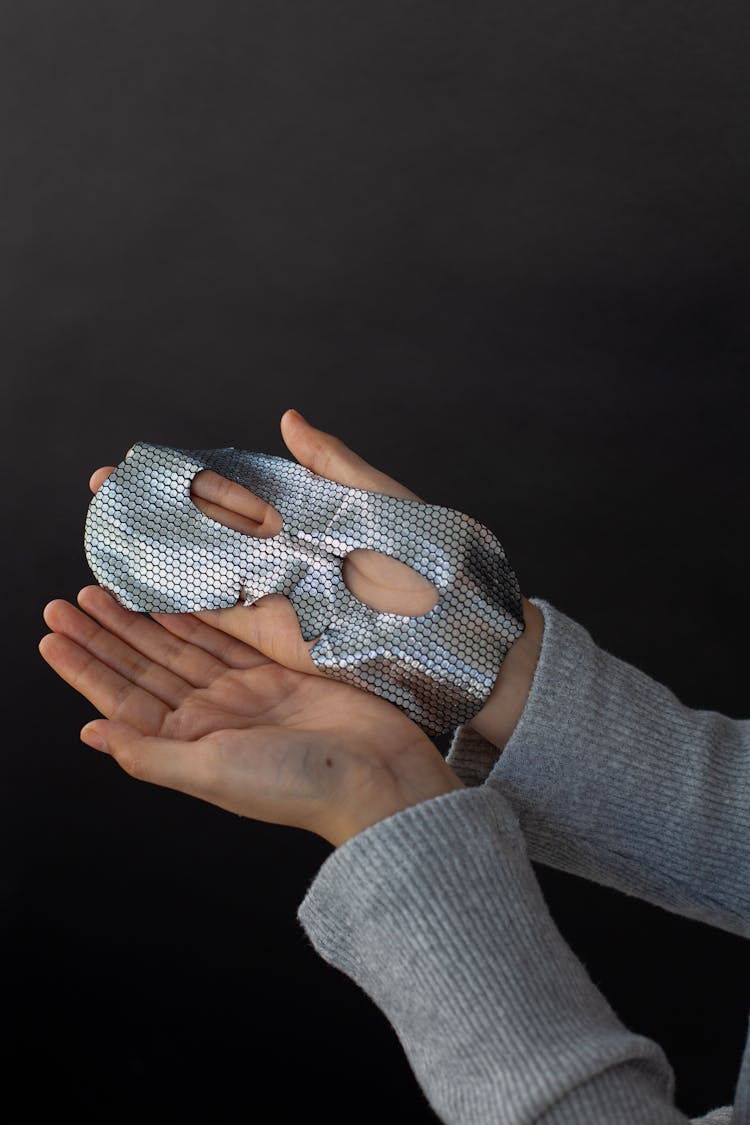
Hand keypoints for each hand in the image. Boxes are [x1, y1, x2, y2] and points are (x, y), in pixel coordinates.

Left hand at [39, 588, 462, 846]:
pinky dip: (196, 615)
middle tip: (68, 600)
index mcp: (190, 745)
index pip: (122, 699)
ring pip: (179, 646)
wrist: (375, 775)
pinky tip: (172, 596)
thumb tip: (89, 735)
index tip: (53, 635)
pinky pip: (225, 635)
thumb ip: (150, 753)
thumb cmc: (297, 784)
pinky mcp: (277, 673)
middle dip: (106, 635)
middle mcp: (211, 718)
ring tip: (106, 590)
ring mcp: (244, 693)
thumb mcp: (211, 772)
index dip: (86, 667)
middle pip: (145, 666)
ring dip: (142, 620)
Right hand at [89, 409, 543, 748]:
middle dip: (150, 508)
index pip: (227, 488)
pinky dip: (176, 598)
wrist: (451, 628)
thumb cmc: (425, 556)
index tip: (134, 461)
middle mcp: (278, 555)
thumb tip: (288, 417)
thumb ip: (331, 463)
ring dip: (151, 549)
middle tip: (101, 489)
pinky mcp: (274, 634)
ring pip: (199, 568)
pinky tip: (135, 581)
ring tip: (105, 528)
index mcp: (301, 516)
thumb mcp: (378, 498)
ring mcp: (272, 594)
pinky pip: (216, 613)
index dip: (180, 475)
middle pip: (200, 527)